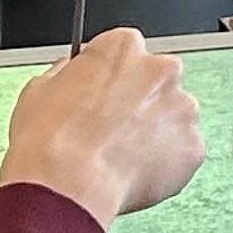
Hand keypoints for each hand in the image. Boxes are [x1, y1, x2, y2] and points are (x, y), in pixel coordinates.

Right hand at [0, 29, 205, 229]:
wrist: (67, 185)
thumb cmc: (50, 139)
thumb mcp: (40, 89)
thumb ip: (66, 74)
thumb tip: (70, 74)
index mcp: (124, 48)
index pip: (126, 52)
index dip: (111, 79)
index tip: (103, 98)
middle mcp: (161, 70)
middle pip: (156, 82)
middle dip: (140, 104)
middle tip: (113, 132)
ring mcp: (182, 109)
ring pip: (173, 119)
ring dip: (155, 134)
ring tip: (121, 159)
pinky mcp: (193, 147)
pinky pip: (182, 154)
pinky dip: (165, 166)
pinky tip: (135, 176)